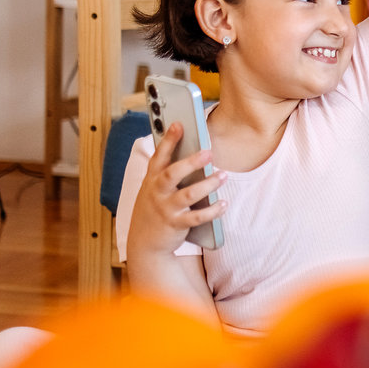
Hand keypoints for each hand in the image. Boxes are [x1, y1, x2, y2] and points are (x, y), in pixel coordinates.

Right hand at [125, 122, 227, 258]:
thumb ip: (167, 172)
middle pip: (173, 173)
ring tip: (223, 175)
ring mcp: (166, 208)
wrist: (144, 243)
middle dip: (190, 162)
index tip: (179, 124)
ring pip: (188, 195)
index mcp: (152, 179)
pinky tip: (223, 203)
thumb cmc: (154, 208)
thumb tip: (193, 151)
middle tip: (208, 152)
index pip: (159, 156)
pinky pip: (197, 217)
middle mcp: (157, 192)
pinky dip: (212, 210)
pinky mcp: (176, 224)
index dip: (168, 140)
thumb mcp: (154, 189)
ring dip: (208, 185)